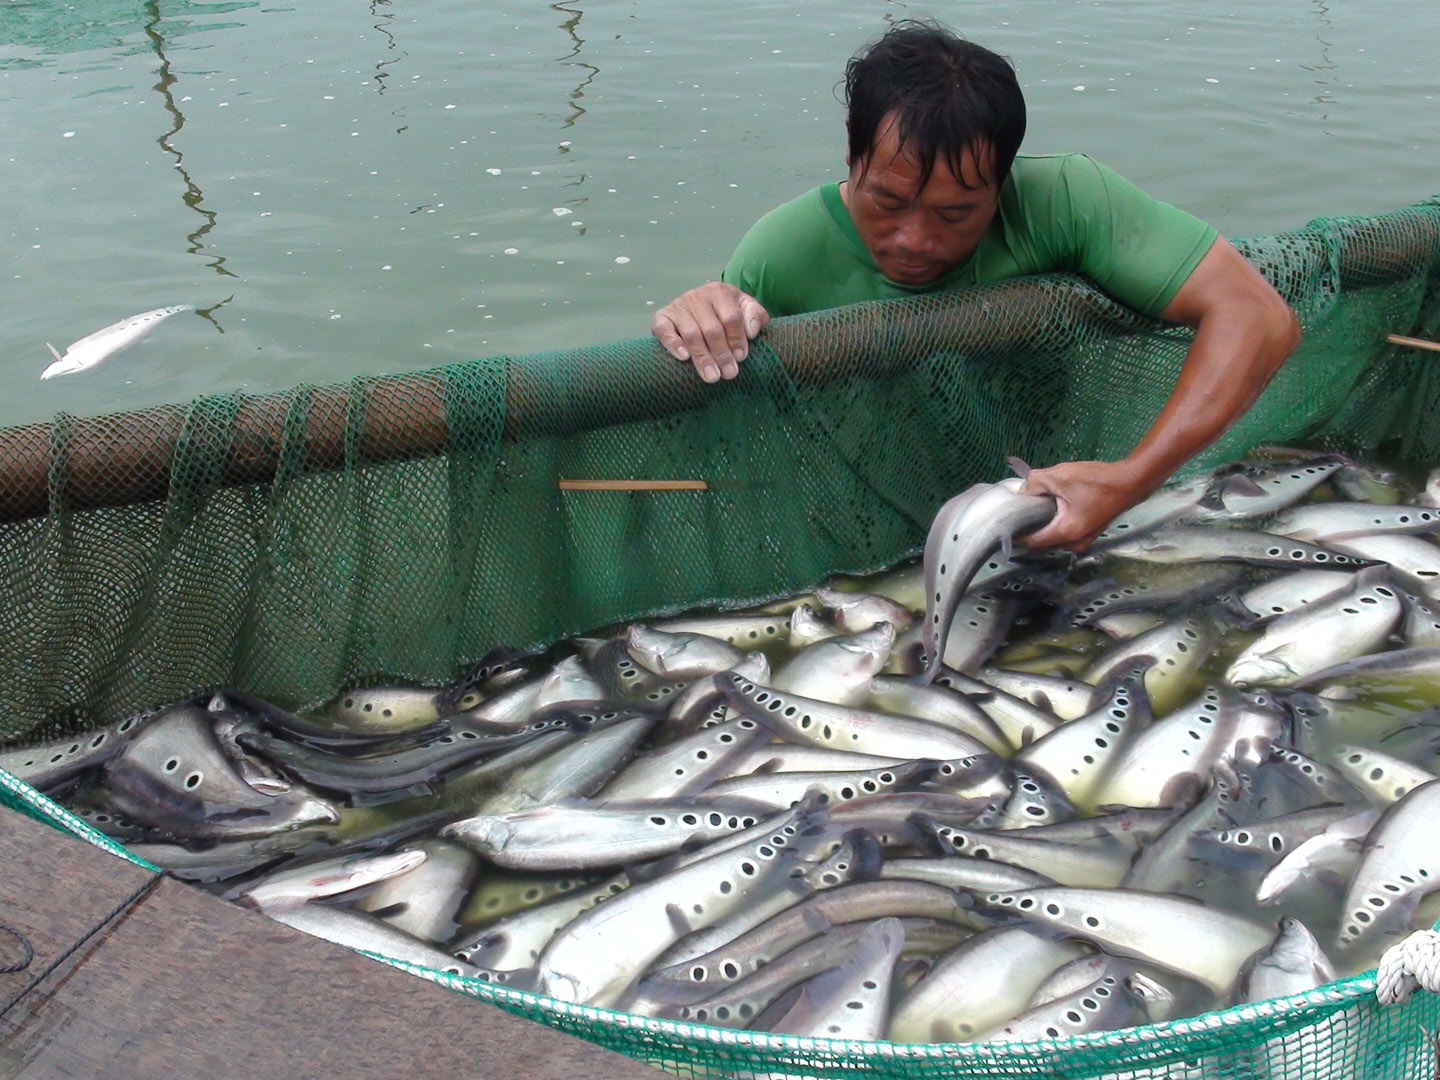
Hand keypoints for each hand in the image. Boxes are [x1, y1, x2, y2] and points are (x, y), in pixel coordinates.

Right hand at [651, 282, 768, 382]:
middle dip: (722, 354)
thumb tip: (751, 332)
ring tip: (712, 377)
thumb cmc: (726, 311)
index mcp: (720, 292)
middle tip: (729, 374)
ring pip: (692, 334)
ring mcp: (678, 306)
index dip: (737, 339)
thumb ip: (755, 315)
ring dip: (702, 357)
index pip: (731, 318)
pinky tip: (683, 357)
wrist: (697, 306)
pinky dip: (673, 344)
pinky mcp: (661, 317)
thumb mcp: (745, 308)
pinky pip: (664, 330)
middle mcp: (697, 296)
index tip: (741, 358)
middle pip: (712, 329)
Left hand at [1017, 459, 1156, 551]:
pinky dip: (1054, 525)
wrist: (1131, 481)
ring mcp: (1084, 540)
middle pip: (1042, 543)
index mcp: (1066, 533)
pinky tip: (1048, 510)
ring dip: (1041, 528)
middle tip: (1014, 517)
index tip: (1001, 529)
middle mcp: (1075, 543)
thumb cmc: (1098, 480)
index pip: (1032, 543)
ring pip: (1053, 539)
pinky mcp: (1088, 533)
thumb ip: (1035, 483)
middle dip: (1027, 532)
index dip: (1015, 537)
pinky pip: (1064, 534)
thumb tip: (1022, 492)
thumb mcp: (1060, 476)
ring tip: (1029, 512)